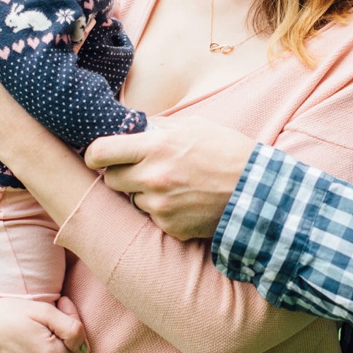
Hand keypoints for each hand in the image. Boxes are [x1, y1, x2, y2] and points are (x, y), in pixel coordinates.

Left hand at [84, 118, 256, 240]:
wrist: (258, 191)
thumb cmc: (228, 152)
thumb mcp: (194, 127)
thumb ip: (157, 127)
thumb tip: (131, 126)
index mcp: (156, 147)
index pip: (100, 152)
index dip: (94, 154)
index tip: (98, 156)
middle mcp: (153, 178)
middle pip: (111, 180)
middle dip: (121, 174)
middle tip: (142, 169)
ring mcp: (161, 206)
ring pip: (133, 200)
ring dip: (144, 193)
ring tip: (174, 185)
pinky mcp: (171, 227)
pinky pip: (153, 218)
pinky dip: (164, 211)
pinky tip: (186, 202)